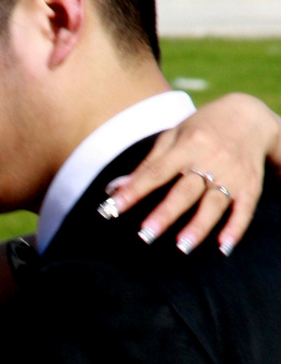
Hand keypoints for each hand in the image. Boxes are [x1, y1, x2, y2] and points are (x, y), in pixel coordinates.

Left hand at [97, 93, 280, 253]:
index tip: (113, 209)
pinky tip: (223, 247)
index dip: (134, 191)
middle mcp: (210, 160)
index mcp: (187, 145)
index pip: (156, 172)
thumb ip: (147, 165)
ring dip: (198, 226)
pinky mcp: (250, 186)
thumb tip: (114, 189)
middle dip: (165, 213)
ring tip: (182, 246)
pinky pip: (244, 209)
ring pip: (213, 203)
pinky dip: (235, 228)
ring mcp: (232, 174)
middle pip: (185, 191)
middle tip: (146, 235)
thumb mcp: (173, 137)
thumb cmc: (200, 129)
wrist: (249, 116)